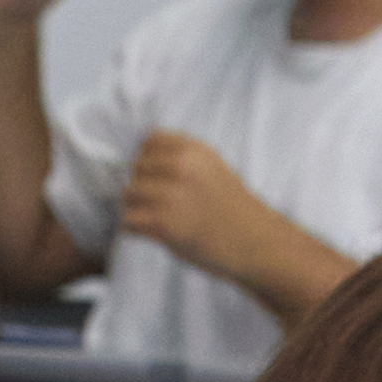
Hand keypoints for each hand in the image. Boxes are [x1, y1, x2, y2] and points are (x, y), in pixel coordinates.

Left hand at [113, 128, 274, 282]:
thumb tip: (141, 153)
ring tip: (152, 217)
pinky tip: (149, 231)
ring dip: (135, 207)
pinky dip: (133, 228)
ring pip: (128, 194)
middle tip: (156, 202)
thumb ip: (182, 157)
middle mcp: (181, 168)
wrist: (253, 241)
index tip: (157, 175)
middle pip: (135, 168)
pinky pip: (129, 221)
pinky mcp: (164, 225)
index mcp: (192, 150)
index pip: (148, 140)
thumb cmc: (231, 207)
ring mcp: (171, 196)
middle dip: (141, 184)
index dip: (148, 158)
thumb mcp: (211, 166)